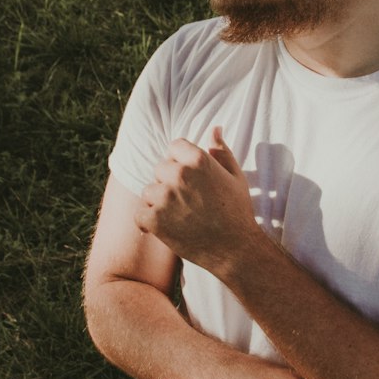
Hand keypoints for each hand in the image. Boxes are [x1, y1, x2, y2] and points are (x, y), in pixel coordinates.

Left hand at [137, 127, 256, 272]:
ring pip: (149, 191)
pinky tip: (165, 228)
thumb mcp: (235, 176)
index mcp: (198, 159)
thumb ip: (221, 150)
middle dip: (170, 183)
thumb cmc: (238, 211)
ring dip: (159, 202)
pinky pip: (140, 213)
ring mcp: (164, 197)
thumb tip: (214, 128)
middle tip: (189, 202)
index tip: (192, 181)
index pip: (174, 147)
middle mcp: (179, 174)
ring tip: (181, 216)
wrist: (236, 249)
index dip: (181, 162)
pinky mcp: (155, 220)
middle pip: (160, 169)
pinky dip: (148, 222)